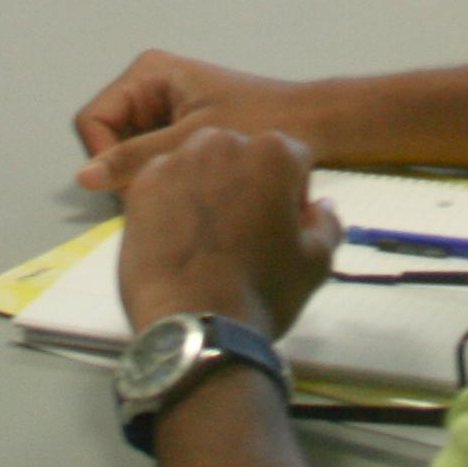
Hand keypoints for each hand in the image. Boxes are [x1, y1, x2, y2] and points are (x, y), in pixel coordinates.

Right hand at [75, 50, 326, 192]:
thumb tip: (83, 178)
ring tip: (181, 190)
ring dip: (146, 176)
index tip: (138, 186)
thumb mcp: (192, 142)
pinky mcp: (181, 130)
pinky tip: (190, 189)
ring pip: (130, 153)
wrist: (314, 124)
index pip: (94, 120)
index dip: (105, 157)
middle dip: (127, 170)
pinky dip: (163, 176)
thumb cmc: (260, 122)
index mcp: (149, 73)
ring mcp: (166, 108)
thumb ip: (136, 159)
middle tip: (164, 192)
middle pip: (109, 138)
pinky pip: (152, 158)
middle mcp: (151, 85)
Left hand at [115, 127, 338, 341]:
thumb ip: (326, 223)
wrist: (193, 325)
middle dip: (248, 184)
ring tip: (207, 240)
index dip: (293, 195)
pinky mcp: (141, 186)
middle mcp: (223, 141)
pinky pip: (165, 185)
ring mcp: (176, 161)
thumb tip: (319, 206)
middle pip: (244, 156)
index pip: (294, 160)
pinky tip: (176, 242)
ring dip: (208, 189)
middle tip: (244, 234)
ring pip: (201, 166)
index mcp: (273, 152)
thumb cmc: (261, 291)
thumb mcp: (316, 262)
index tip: (282, 228)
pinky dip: (172, 204)